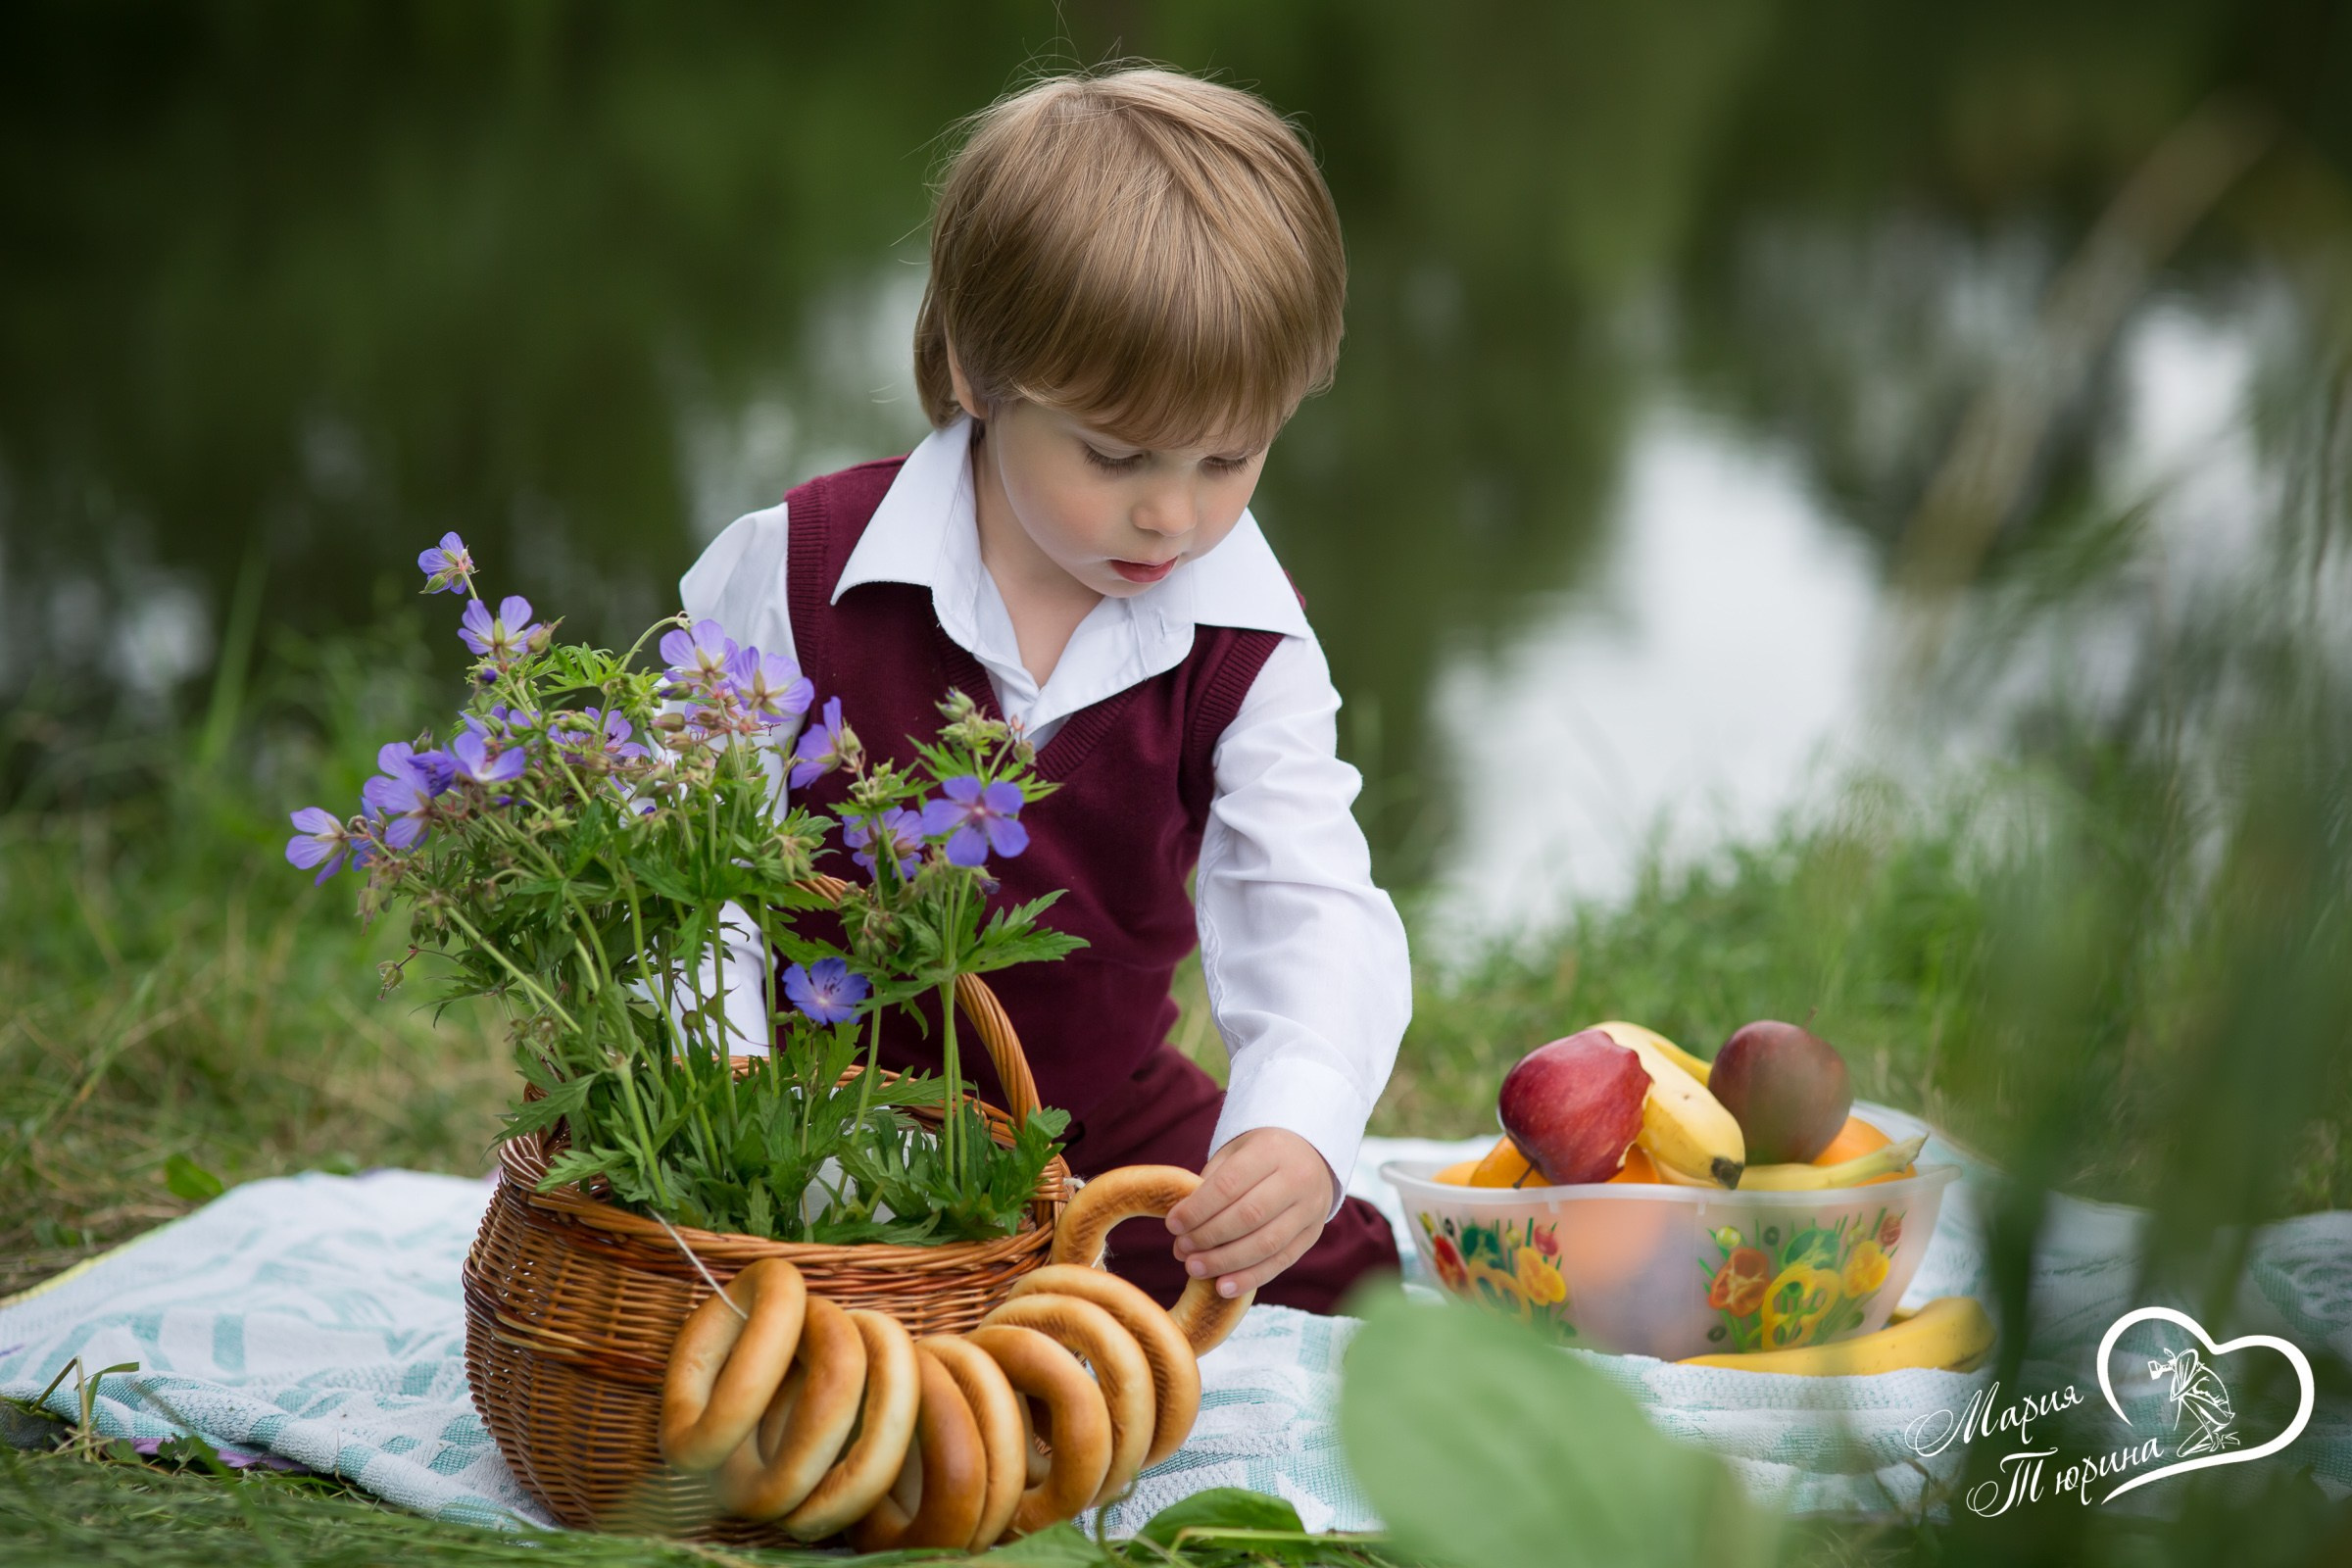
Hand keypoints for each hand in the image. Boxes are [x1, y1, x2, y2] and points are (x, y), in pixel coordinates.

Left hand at [1164, 1127, 1337, 1299]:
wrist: (1309, 1155)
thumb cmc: (1260, 1155)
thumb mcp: (1235, 1153)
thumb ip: (1211, 1184)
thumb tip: (1182, 1228)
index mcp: (1271, 1151)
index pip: (1229, 1184)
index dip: (1198, 1209)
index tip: (1172, 1225)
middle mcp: (1297, 1179)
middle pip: (1248, 1216)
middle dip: (1209, 1237)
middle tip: (1181, 1250)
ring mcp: (1310, 1209)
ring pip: (1266, 1243)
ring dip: (1226, 1262)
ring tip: (1195, 1269)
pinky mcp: (1311, 1234)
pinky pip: (1281, 1261)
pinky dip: (1250, 1278)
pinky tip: (1223, 1287)